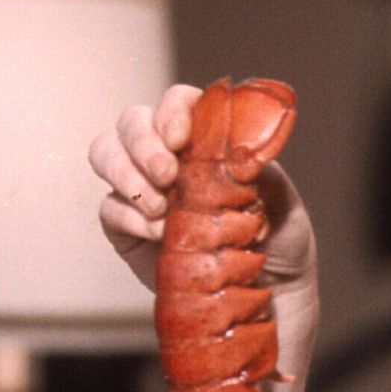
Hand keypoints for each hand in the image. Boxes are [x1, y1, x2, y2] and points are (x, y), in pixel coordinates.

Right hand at [90, 83, 317, 294]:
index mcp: (207, 138)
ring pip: (106, 153)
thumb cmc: (280, 238)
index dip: (172, 110)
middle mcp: (170, 154)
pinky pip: (110, 206)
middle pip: (132, 121)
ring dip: (127, 174)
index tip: (179, 137)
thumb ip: (258, 171)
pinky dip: (130, 216)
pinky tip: (158, 233)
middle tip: (166, 174)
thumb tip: (238, 149)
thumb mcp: (283, 200)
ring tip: (160, 206)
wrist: (270, 290)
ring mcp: (143, 186)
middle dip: (143, 143)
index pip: (178, 101)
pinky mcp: (126, 223)